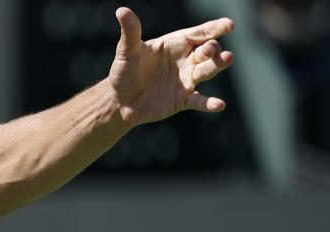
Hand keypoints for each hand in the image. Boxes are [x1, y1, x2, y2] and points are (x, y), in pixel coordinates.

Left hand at [107, 7, 234, 125]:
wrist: (119, 101)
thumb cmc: (124, 71)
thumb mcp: (127, 51)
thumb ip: (130, 31)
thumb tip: (121, 10)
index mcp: (176, 44)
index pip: (198, 33)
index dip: (214, 28)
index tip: (228, 25)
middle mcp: (186, 60)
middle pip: (207, 51)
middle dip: (212, 48)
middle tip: (210, 49)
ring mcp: (187, 80)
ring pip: (208, 70)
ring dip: (218, 65)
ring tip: (227, 58)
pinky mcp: (183, 99)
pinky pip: (199, 101)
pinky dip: (209, 103)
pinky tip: (218, 105)